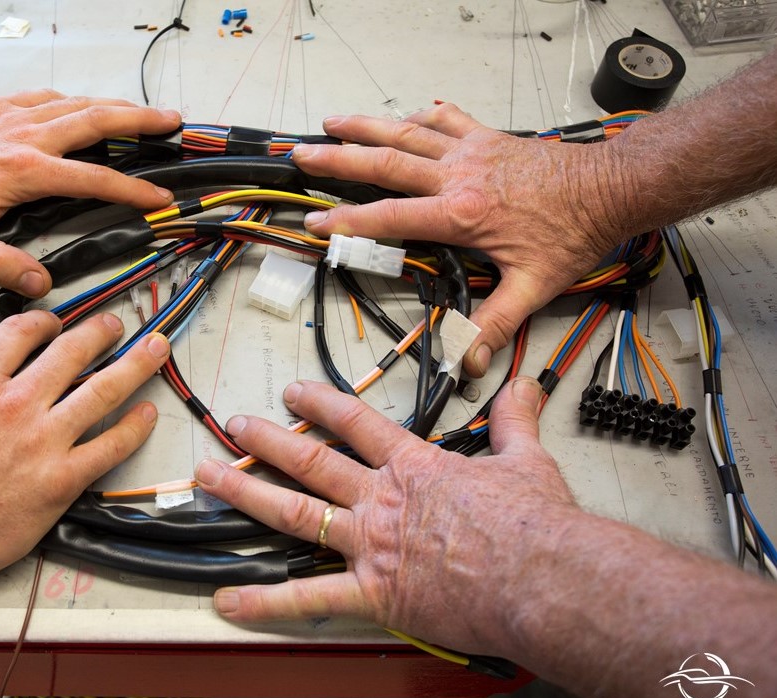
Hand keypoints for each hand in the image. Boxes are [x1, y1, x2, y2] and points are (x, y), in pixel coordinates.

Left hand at [0, 91, 180, 296]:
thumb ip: (0, 265)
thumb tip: (40, 285)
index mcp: (25, 171)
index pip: (93, 179)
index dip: (132, 189)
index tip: (160, 198)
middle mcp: (27, 137)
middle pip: (96, 121)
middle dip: (140, 121)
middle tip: (173, 122)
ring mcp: (14, 118)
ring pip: (77, 103)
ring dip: (115, 106)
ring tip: (145, 111)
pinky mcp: (0, 109)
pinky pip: (47, 98)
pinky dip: (75, 100)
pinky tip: (86, 106)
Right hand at [0, 311, 169, 592]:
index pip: (22, 332)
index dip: (44, 321)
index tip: (55, 323)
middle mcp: (17, 403)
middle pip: (73, 351)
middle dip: (100, 331)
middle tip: (116, 324)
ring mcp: (44, 441)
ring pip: (104, 390)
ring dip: (135, 364)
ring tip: (156, 348)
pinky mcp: (61, 481)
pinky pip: (111, 446)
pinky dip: (136, 428)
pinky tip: (151, 414)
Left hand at [194, 377, 576, 655]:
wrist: (542, 575)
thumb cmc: (536, 525)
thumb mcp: (527, 460)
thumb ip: (516, 420)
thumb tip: (524, 386)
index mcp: (414, 467)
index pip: (357, 423)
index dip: (321, 403)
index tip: (294, 391)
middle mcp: (381, 500)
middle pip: (311, 461)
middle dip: (267, 441)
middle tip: (234, 426)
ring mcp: (371, 544)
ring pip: (295, 512)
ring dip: (246, 493)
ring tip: (208, 478)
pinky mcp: (374, 593)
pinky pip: (310, 599)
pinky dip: (266, 603)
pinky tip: (228, 601)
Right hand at [291, 105, 628, 376]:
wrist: (614, 186)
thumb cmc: (576, 231)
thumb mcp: (535, 285)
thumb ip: (496, 324)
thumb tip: (467, 362)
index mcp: (462, 213)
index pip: (390, 217)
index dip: (348, 222)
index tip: (316, 223)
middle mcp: (458, 174)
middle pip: (385, 161)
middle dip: (338, 159)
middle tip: (303, 155)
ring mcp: (472, 150)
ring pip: (407, 131)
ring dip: (366, 126)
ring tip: (331, 122)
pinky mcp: (489, 137)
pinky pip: (446, 118)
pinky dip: (420, 115)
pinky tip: (405, 114)